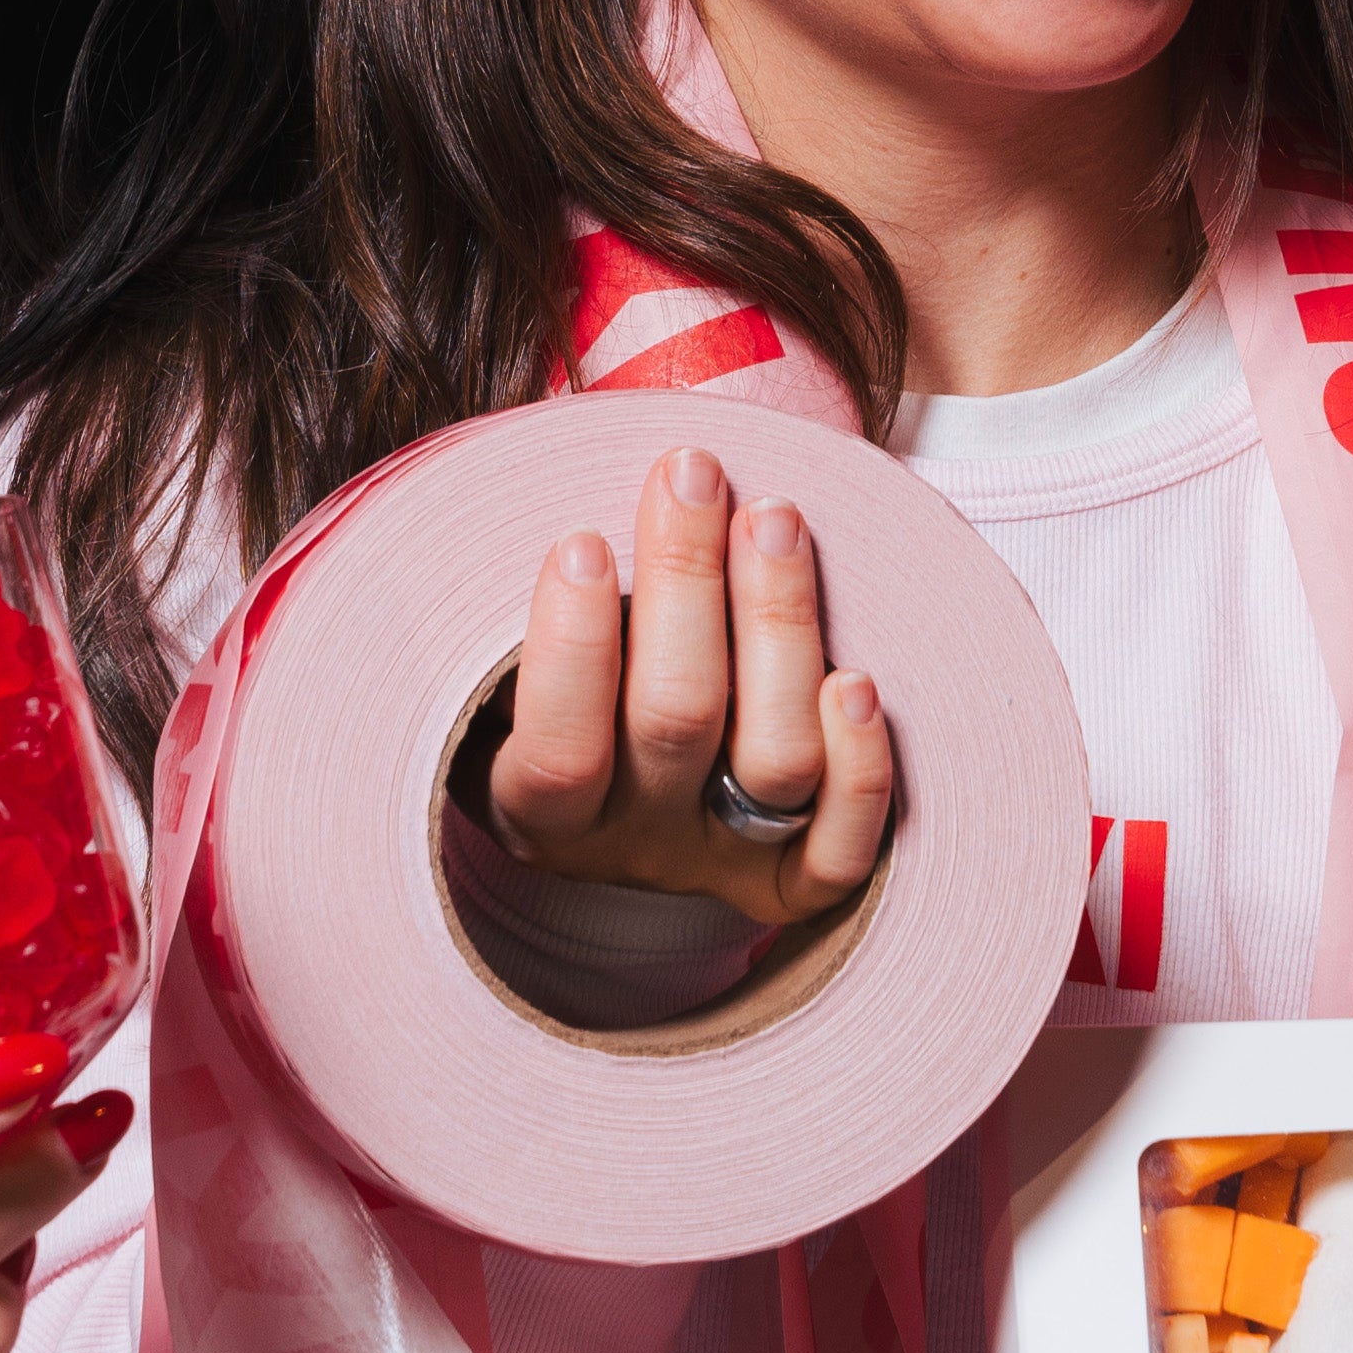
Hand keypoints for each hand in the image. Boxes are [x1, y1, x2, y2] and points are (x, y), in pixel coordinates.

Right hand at [483, 440, 896, 934]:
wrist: (620, 797)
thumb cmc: (558, 685)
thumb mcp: (492, 665)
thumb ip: (507, 607)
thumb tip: (529, 492)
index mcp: (537, 807)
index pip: (558, 752)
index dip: (572, 649)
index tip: (581, 539)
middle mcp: (633, 842)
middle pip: (675, 722)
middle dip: (686, 580)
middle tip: (691, 472)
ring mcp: (721, 859)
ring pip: (775, 763)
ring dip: (781, 627)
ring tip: (774, 517)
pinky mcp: (794, 879)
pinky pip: (841, 850)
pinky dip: (860, 770)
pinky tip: (857, 680)